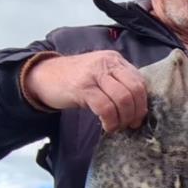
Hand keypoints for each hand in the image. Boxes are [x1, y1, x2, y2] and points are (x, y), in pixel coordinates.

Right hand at [23, 51, 146, 131]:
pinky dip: (110, 121)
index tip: (139, 117)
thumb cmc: (76, 80)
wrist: (44, 76)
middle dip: (136, 112)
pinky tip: (107, 126)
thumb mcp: (101, 76)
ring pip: (123, 99)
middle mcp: (107, 63)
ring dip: (123, 118)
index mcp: (115, 60)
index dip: (143, 103)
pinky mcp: (83, 87)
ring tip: (117, 126)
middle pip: (134, 91)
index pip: (140, 82)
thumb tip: (140, 108)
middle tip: (130, 124)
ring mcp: (94, 74)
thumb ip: (120, 85)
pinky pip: (106, 108)